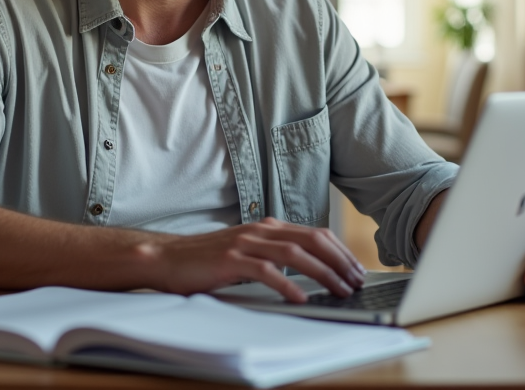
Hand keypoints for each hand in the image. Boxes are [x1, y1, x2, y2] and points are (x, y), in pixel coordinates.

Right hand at [145, 217, 365, 302]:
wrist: (167, 258)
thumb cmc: (207, 261)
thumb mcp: (246, 253)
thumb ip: (272, 256)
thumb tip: (308, 273)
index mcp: (267, 227)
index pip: (314, 233)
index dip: (339, 250)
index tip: (355, 268)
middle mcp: (260, 230)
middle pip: (312, 240)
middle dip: (339, 261)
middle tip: (356, 281)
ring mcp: (245, 243)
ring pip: (295, 254)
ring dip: (323, 273)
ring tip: (339, 290)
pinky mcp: (231, 260)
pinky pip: (266, 271)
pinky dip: (288, 284)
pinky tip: (302, 297)